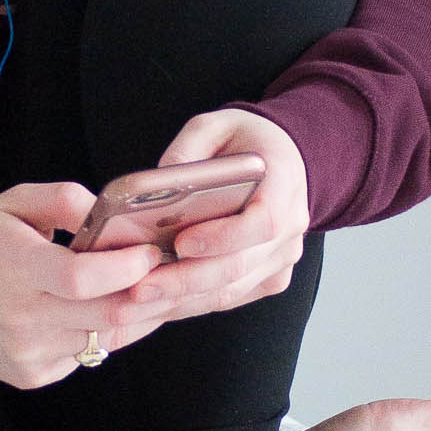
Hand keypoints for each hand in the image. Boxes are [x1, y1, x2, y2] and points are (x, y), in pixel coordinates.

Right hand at [0, 179, 171, 389]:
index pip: (81, 278)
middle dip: (149, 293)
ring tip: (147, 289)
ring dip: (136, 315)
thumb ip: (63, 200)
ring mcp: (27, 352)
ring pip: (105, 339)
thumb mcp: (13, 204)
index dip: (126, 267)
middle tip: (167, 272)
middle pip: (106, 315)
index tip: (150, 252)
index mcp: (15, 266)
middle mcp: (21, 316)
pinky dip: (108, 334)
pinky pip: (88, 356)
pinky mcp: (33, 374)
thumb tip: (111, 211)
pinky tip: (109, 312)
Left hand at [125, 107, 311, 325]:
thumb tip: (154, 187)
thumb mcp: (213, 125)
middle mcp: (291, 225)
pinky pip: (232, 297)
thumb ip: (186, 150)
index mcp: (284, 181)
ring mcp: (284, 256)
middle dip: (185, 280)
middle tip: (140, 287)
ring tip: (139, 302)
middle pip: (240, 265)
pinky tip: (159, 305)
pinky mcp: (271, 276)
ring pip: (233, 290)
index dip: (222, 237)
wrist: (285, 160)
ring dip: (184, 300)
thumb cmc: (246, 141)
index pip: (262, 220)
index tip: (181, 242)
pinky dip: (194, 303)